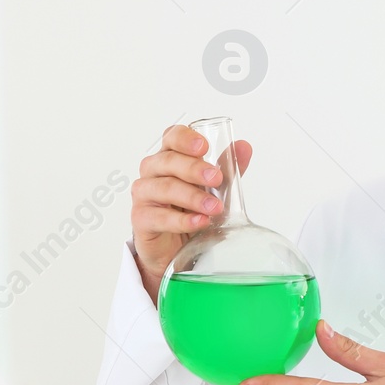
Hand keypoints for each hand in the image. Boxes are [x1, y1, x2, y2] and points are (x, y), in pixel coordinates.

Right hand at [130, 125, 251, 301]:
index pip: (171, 137)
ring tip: (214, 208)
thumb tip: (244, 147)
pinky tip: (199, 222)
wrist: (174, 247)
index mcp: (169, 157)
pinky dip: (181, 220)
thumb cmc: (189, 210)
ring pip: (164, 188)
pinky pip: (159, 217)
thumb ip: (226, 168)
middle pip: (168, 161)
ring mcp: (144, 194)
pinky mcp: (141, 219)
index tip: (204, 147)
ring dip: (192, 197)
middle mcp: (153, 172)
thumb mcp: (212, 189)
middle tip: (216, 179)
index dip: (185, 138)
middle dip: (194, 168)